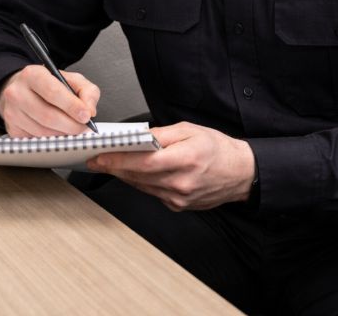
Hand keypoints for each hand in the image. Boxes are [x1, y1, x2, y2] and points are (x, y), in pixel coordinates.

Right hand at [0, 65, 99, 136]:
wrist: (25, 90)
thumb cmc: (50, 85)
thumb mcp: (72, 80)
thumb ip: (87, 91)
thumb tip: (90, 110)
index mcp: (33, 74)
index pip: (53, 92)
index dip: (71, 106)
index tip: (86, 116)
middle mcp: (17, 92)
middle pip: (47, 115)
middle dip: (71, 125)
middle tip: (83, 127)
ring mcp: (11, 112)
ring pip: (42, 131)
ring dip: (62, 134)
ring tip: (72, 129)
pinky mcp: (12, 129)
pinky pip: (36, 140)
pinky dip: (52, 140)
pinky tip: (58, 132)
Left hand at [87, 122, 254, 210]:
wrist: (240, 173)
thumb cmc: (218, 149)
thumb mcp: (191, 130)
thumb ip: (163, 134)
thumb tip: (139, 137)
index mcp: (185, 160)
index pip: (143, 163)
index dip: (118, 161)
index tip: (101, 156)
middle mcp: (181, 183)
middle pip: (138, 177)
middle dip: (114, 167)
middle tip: (97, 159)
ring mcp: (179, 198)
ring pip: (142, 187)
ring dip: (124, 176)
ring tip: (110, 164)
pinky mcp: (178, 206)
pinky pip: (152, 193)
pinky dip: (141, 183)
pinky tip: (135, 174)